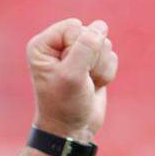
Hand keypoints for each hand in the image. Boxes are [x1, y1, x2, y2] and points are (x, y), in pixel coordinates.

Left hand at [27, 18, 117, 141]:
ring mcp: (76, 52)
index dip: (78, 49)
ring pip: (104, 44)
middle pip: (92, 33)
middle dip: (92, 59)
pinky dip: (106, 73)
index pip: (74, 27)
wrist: (72, 129)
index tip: (68, 72)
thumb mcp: (72, 75)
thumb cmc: (65, 104)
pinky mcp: (92, 62)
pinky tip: (93, 85)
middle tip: (78, 80)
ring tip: (85, 84)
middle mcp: (58, 45)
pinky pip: (111, 56)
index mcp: (43, 45)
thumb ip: (86, 47)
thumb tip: (100, 26)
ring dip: (99, 68)